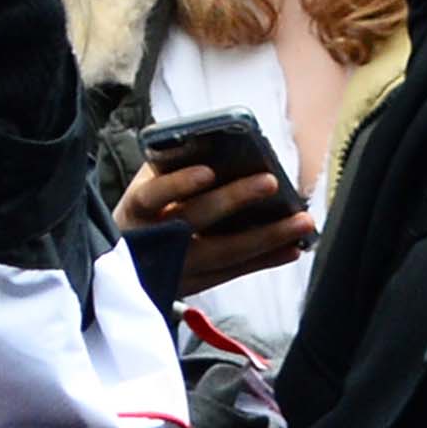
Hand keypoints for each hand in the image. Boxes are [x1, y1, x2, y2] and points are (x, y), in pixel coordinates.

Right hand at [114, 155, 314, 298]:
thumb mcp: (144, 188)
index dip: (178, 185)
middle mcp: (155, 241)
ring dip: (267, 236)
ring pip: (224, 253)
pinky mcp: (197, 285)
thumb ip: (169, 167)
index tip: (207, 171)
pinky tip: (293, 248)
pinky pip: (236, 272)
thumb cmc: (144, 213)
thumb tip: (211, 142)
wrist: (123, 266)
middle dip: (234, 200)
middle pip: (195, 220)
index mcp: (137, 209)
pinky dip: (266, 260)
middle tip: (271, 181)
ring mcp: (177, 268)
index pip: (152, 195)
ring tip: (303, 220)